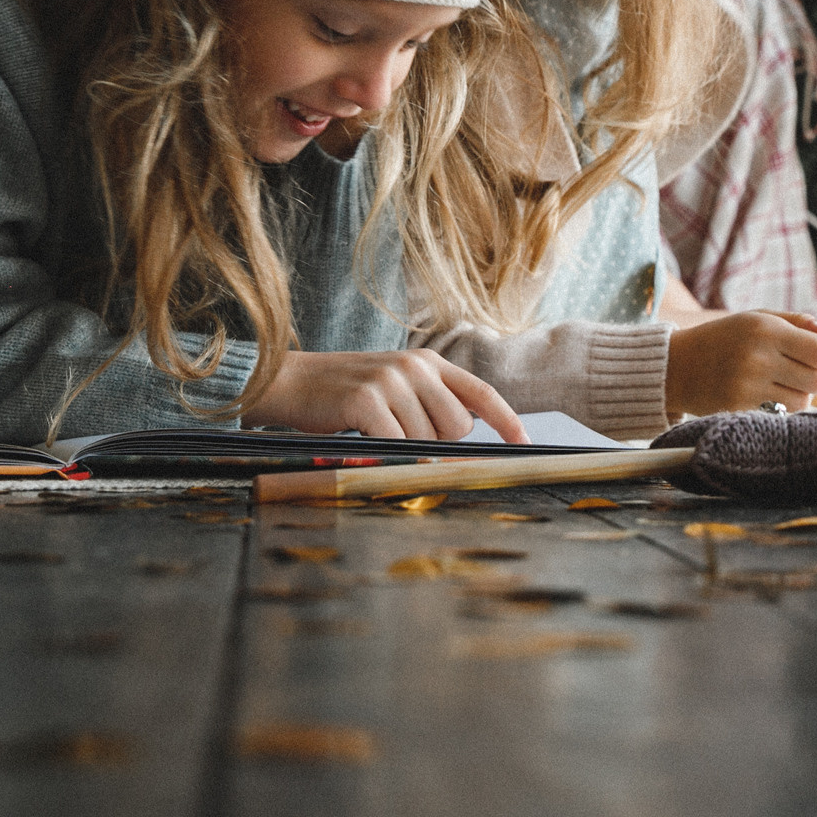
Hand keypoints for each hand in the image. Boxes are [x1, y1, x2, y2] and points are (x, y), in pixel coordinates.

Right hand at [247, 349, 526, 441]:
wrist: (289, 382)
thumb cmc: (344, 395)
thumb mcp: (394, 387)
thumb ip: (430, 403)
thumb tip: (464, 441)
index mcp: (428, 361)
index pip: (481, 393)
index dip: (508, 421)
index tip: (527, 445)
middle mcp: (415, 366)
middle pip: (458, 428)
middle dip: (437, 445)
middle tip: (399, 436)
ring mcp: (391, 380)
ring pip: (428, 441)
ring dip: (404, 451)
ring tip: (374, 434)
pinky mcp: (366, 400)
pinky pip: (397, 445)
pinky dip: (387, 455)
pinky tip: (366, 443)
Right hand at [664, 310, 816, 418]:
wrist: (676, 365)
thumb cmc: (724, 339)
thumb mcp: (757, 319)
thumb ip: (797, 323)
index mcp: (766, 329)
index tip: (808, 357)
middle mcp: (757, 357)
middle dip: (813, 379)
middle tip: (794, 375)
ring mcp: (747, 386)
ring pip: (802, 402)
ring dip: (796, 397)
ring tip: (776, 386)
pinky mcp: (737, 409)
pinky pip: (779, 416)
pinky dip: (777, 410)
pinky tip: (762, 398)